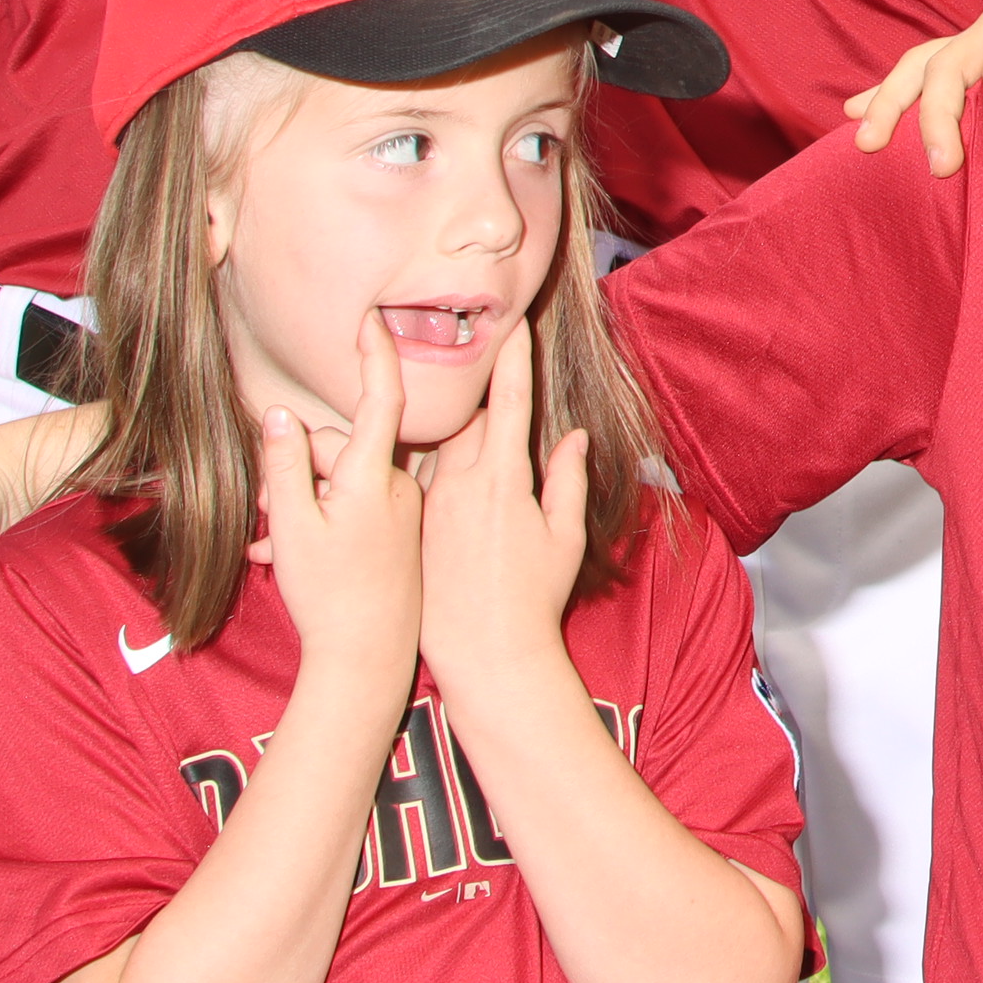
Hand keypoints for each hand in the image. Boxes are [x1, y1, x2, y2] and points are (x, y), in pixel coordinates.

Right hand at [259, 314, 425, 669]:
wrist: (368, 659)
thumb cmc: (328, 595)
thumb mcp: (292, 526)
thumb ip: (284, 465)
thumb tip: (280, 413)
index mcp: (371, 478)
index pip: (381, 399)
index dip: (376, 356)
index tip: (373, 321)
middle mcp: (396, 488)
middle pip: (340, 448)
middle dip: (297, 466)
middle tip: (263, 512)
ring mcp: (401, 512)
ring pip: (344, 480)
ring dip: (303, 498)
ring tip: (270, 540)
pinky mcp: (400, 535)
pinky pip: (357, 509)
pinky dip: (322, 521)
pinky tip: (284, 552)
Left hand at [418, 321, 588, 700]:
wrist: (486, 655)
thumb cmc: (535, 600)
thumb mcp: (565, 538)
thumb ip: (567, 480)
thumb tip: (573, 437)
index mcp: (503, 480)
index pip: (510, 404)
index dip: (514, 361)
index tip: (515, 326)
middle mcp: (460, 483)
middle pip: (470, 420)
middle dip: (485, 405)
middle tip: (491, 383)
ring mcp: (430, 504)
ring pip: (439, 448)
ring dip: (453, 438)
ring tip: (459, 444)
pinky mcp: (410, 526)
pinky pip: (416, 481)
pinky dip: (426, 472)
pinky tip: (433, 486)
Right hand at [843, 0, 982, 173]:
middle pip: (949, 68)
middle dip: (937, 119)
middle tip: (942, 169)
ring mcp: (980, 36)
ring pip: (923, 66)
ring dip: (892, 103)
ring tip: (868, 142)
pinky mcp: (977, 52)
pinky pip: (924, 68)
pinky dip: (889, 91)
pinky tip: (856, 113)